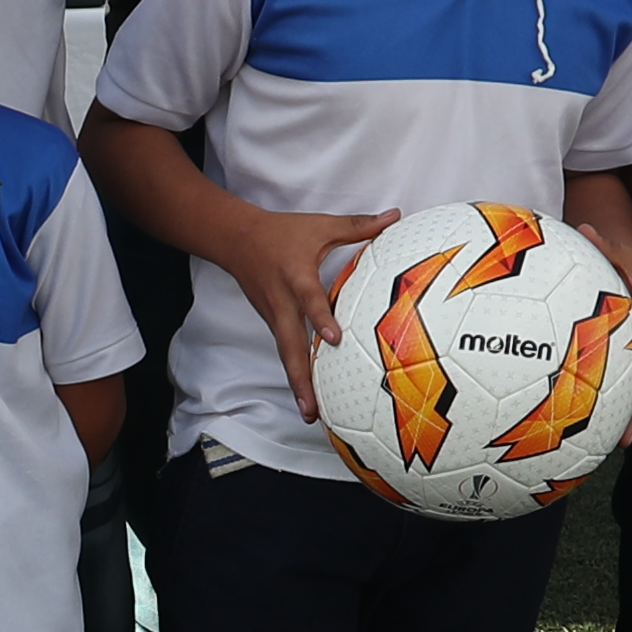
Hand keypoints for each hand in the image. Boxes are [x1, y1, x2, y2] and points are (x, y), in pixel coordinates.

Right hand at [221, 200, 398, 403]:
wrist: (236, 240)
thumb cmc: (281, 232)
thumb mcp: (320, 225)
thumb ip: (358, 226)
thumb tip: (394, 216)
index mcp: (295, 277)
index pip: (309, 301)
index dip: (320, 319)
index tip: (334, 339)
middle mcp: (282, 304)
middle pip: (289, 347)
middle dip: (301, 378)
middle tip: (313, 407)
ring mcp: (274, 317)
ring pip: (286, 356)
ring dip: (297, 385)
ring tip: (311, 414)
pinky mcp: (273, 324)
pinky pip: (286, 352)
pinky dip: (295, 374)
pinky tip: (308, 395)